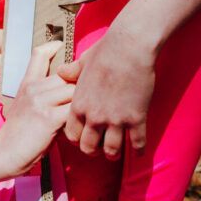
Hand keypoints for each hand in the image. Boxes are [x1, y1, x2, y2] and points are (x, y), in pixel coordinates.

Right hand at [0, 41, 74, 176]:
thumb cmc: (20, 133)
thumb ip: (44, 94)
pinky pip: (74, 109)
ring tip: (84, 116)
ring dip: (82, 103)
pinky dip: (80, 118)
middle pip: (68, 76)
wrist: (4, 152)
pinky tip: (80, 127)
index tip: (61, 46)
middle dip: (80, 86)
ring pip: (74, 91)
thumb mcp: (26, 106)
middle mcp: (34, 88)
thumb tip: (70, 89)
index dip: (52, 47)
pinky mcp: (49, 117)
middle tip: (88, 98)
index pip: (39, 54)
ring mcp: (40, 101)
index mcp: (27, 83)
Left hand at [57, 29, 155, 158]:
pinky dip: (138, 150)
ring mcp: (116, 119)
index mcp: (79, 104)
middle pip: (88, 147)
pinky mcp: (136, 118)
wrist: (129, 47)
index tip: (82, 137)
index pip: (71, 133)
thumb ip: (71, 72)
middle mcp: (95, 116)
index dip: (76, 138)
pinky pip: (137, 143)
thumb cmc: (105, 51)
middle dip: (92, 151)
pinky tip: (139, 150)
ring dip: (112, 154)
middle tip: (98, 149)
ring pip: (111, 150)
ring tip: (114, 153)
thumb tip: (61, 71)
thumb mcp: (82, 62)